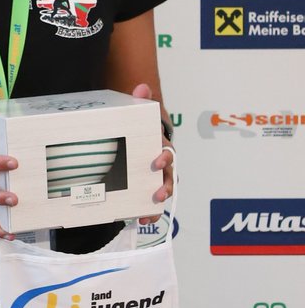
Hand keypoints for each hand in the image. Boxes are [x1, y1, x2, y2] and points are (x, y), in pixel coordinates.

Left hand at [131, 82, 173, 223]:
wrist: (136, 137)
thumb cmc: (141, 128)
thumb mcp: (141, 114)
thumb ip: (142, 102)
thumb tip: (142, 87)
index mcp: (161, 147)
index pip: (168, 153)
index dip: (165, 158)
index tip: (156, 162)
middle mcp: (163, 165)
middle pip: (170, 178)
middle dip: (165, 187)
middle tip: (158, 194)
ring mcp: (156, 178)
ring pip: (162, 193)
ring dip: (158, 205)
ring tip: (149, 215)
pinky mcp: (146, 188)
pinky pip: (150, 202)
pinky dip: (147, 212)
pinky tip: (140, 220)